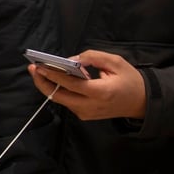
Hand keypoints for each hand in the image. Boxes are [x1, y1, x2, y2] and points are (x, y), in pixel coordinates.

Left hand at [29, 49, 145, 120]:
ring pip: (61, 100)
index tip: (39, 66)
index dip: (53, 75)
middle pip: (59, 96)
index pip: (71, 84)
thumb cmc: (130, 80)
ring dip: (50, 86)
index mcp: (101, 92)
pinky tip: (57, 78)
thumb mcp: (115, 62)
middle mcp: (91, 106)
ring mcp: (86, 113)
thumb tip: (72, 59)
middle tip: (32, 68)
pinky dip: (60, 90)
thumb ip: (93, 57)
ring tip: (41, 71)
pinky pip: (68, 102)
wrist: (141, 103)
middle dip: (43, 82)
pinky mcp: (84, 115)